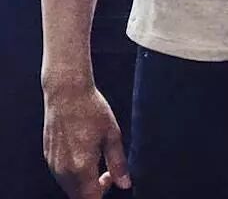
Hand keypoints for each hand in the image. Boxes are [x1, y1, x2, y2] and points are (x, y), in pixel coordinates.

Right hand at [43, 83, 130, 197]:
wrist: (66, 93)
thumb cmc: (91, 110)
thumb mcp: (112, 134)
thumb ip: (118, 163)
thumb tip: (125, 184)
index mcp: (81, 167)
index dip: (104, 193)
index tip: (111, 178)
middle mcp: (63, 170)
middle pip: (78, 196)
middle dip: (93, 190)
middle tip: (106, 171)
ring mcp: (53, 165)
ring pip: (69, 187)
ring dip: (83, 183)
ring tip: (95, 158)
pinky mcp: (47, 158)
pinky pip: (61, 176)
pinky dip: (73, 174)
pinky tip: (82, 153)